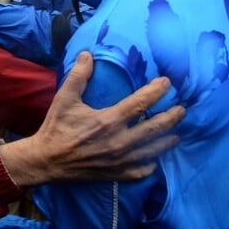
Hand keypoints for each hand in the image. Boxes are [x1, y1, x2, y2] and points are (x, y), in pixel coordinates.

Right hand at [0, 51, 184, 185]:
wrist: (46, 160)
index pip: (140, 103)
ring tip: (177, 134)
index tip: (167, 83)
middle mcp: (119, 142)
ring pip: (152, 151)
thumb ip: (79, 76)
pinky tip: (155, 160)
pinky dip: (150, 166)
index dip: (156, 91)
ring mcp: (119, 160)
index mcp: (108, 121)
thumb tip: (88, 54)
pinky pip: (141, 172)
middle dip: (171, 117)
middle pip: (154, 128)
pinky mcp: (115, 174)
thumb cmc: (57, 127)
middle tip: (182, 109)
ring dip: (167, 141)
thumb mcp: (65, 98)